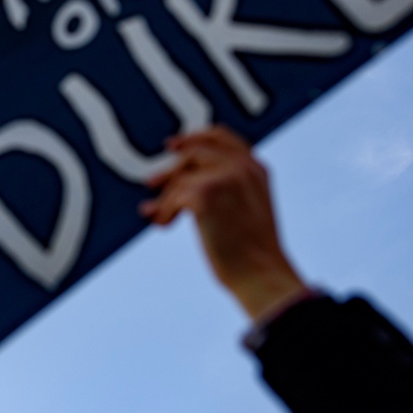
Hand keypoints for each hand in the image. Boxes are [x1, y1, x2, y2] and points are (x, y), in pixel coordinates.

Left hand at [140, 126, 305, 320]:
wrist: (261, 275)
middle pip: (194, 153)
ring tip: (159, 216)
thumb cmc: (252, 253)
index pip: (221, 137)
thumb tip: (183, 181)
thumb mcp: (248, 209)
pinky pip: (173, 196)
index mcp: (256, 169)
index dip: (195, 138)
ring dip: (166, 199)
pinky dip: (164, 211)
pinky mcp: (206, 193)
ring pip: (181, 178)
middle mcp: (242, 167)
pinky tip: (165, 225)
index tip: (174, 146)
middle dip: (170, 169)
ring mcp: (225, 177)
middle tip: (150, 182)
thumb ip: (227, 188)